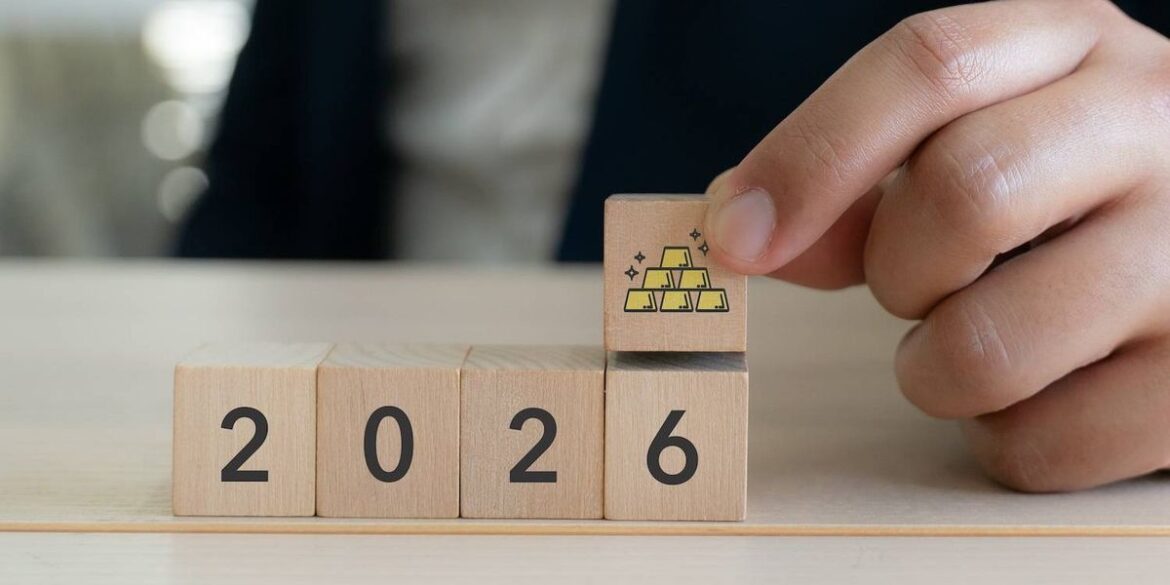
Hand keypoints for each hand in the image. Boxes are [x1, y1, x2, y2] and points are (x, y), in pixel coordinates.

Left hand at [704, 0, 1169, 491]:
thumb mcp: (978, 144)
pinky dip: (1003, 436)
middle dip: (896, 268)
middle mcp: (1155, 127)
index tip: (733, 236)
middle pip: (962, 193)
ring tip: (984, 337)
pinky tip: (1045, 390)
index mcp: (1075, 47)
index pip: (927, 66)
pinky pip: (1037, 444)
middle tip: (918, 286)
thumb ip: (857, 185)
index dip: (807, 157)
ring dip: (936, 369)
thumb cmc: (1072, 196)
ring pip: (986, 346)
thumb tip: (745, 235)